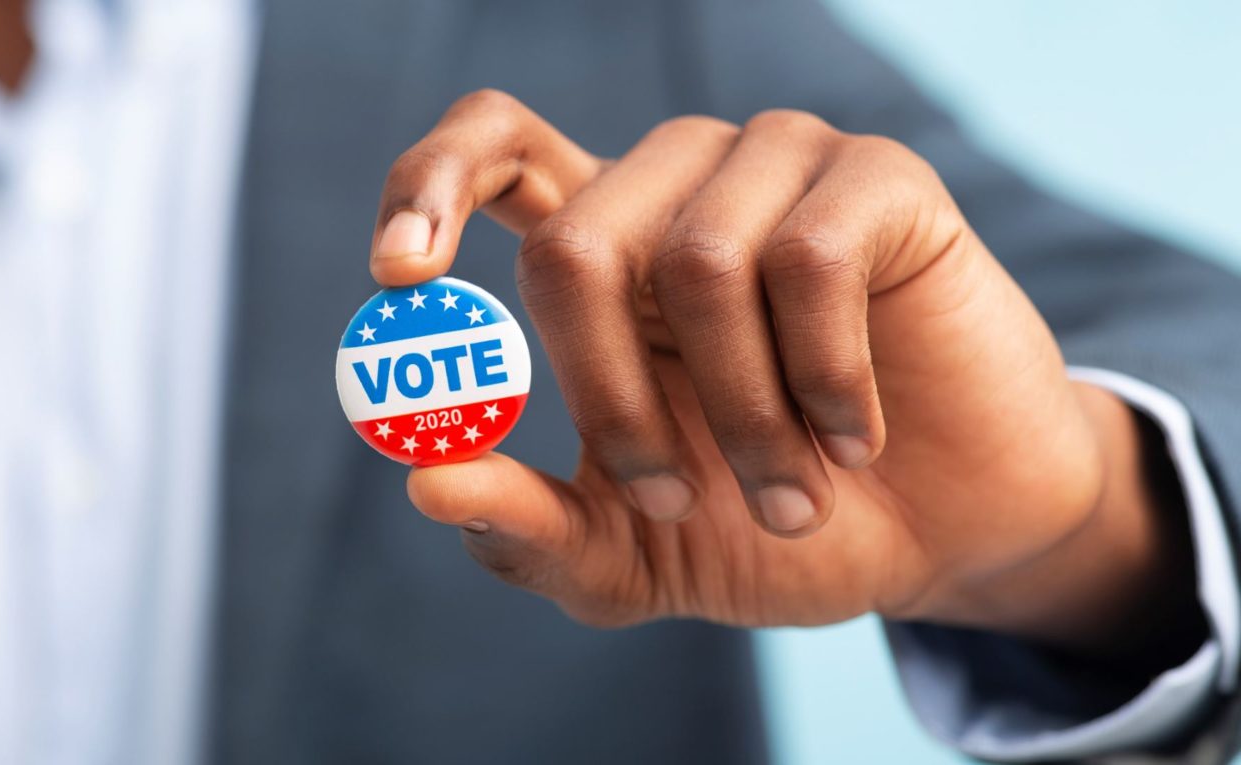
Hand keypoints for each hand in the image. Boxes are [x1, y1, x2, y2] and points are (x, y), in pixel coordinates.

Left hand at [369, 90, 1194, 650]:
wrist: (941, 536)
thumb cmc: (769, 524)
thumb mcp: (630, 552)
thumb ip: (528, 529)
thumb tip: (424, 481)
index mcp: (600, 247)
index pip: (490, 151)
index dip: (427, 190)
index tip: (398, 280)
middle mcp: (675, 186)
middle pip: (574, 238)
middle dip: (610, 398)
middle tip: (664, 495)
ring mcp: (777, 168)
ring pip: (697, 259)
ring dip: (740, 415)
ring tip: (790, 490)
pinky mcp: (877, 180)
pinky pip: (813, 261)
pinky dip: (825, 381)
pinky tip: (855, 435)